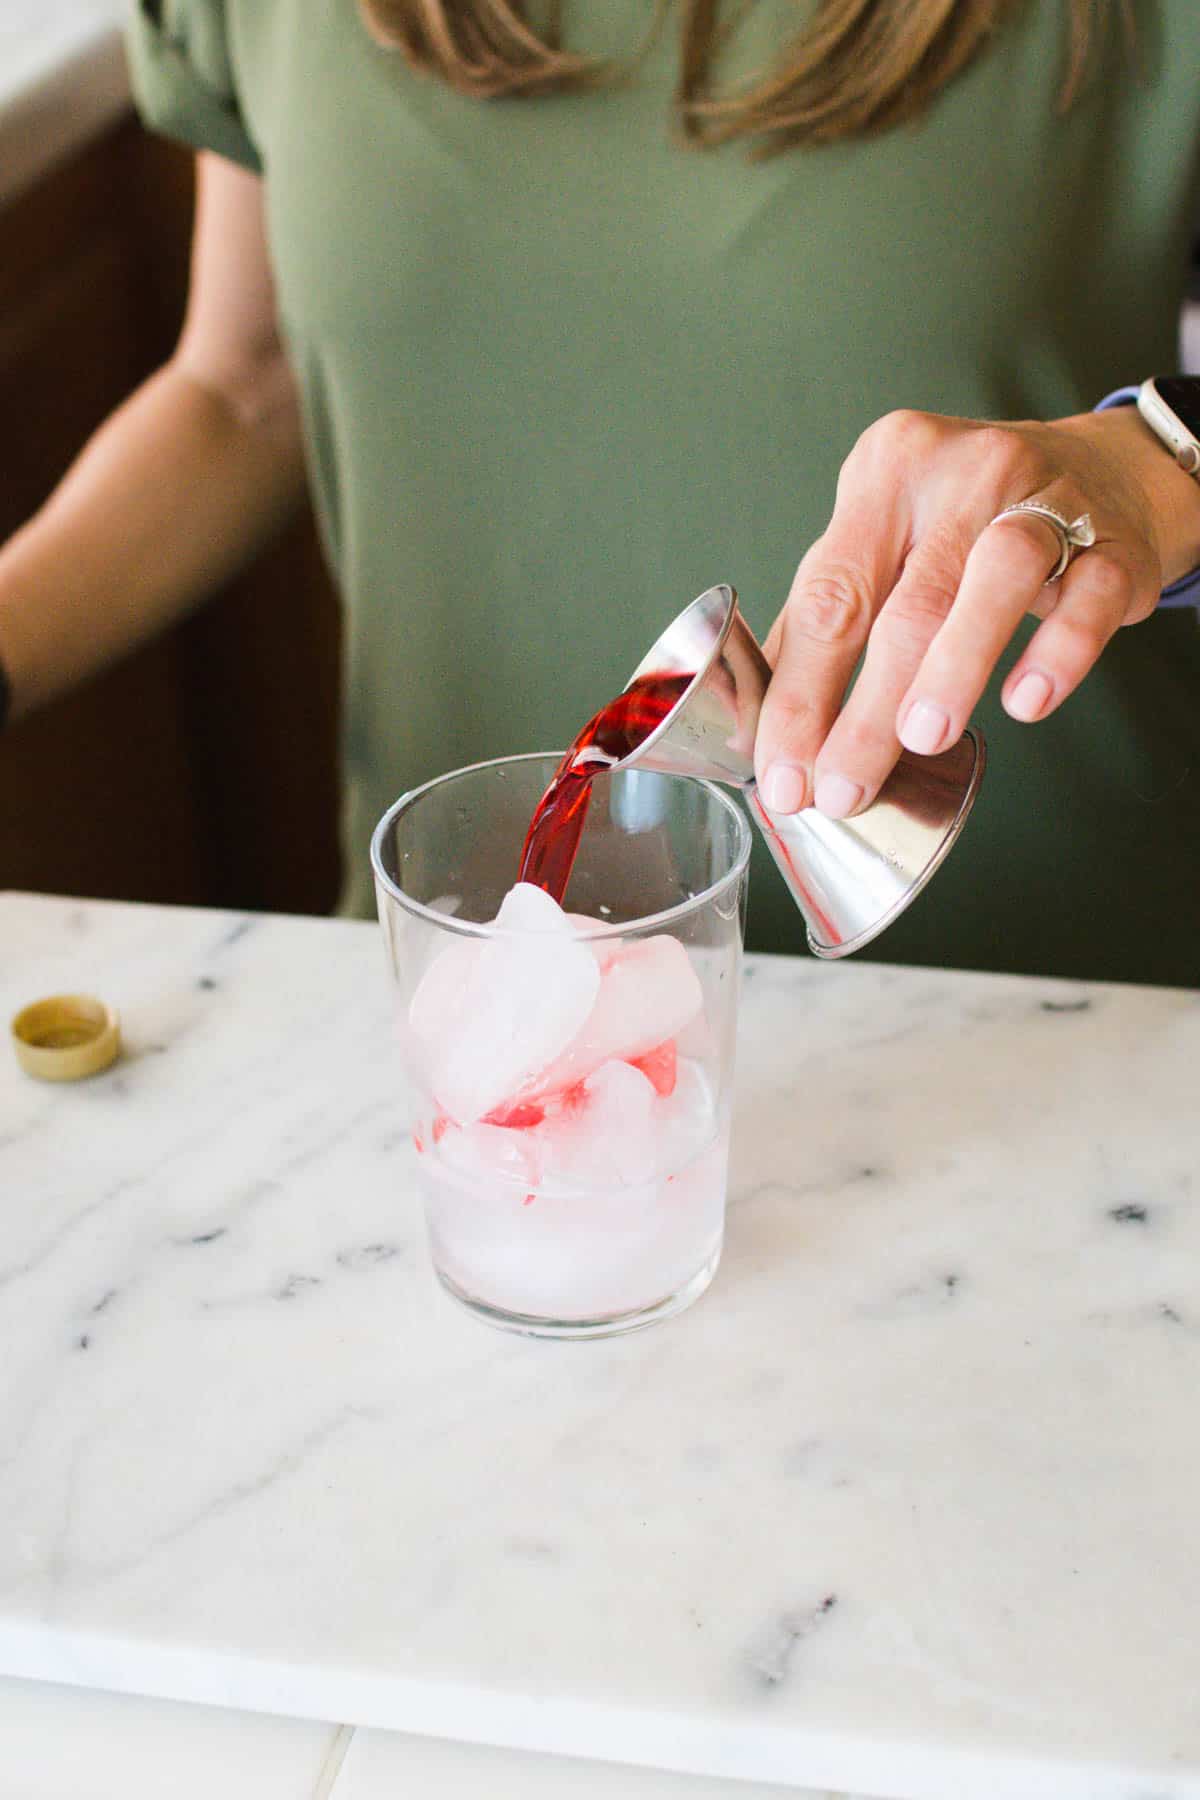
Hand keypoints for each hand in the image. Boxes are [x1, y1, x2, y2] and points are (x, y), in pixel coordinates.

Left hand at [754, 405, 1199, 816]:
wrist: (1102, 475)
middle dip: (864, 712)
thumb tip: (765, 728)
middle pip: (903, 603)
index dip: (799, 694)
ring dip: (953, 668)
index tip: (784, 774)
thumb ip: (827, 619)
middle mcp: (960, 474)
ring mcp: (1043, 501)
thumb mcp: (885, 538)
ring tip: (922, 741)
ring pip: (995, 581)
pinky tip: (1024, 702)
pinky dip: (1056, 654)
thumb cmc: (967, 521)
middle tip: (841, 791)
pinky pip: (1087, 598)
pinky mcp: (1112, 545)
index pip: (829, 595)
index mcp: (885, 472)